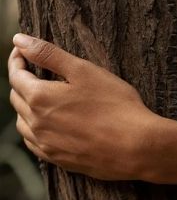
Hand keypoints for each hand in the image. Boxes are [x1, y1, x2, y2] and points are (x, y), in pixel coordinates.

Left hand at [8, 33, 156, 180]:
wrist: (137, 147)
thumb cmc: (116, 106)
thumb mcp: (84, 71)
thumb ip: (49, 54)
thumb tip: (19, 40)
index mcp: (40, 98)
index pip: (16, 75)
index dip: (17, 59)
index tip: (22, 50)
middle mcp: (37, 123)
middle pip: (16, 99)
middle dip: (22, 81)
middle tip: (34, 70)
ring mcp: (47, 145)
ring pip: (23, 123)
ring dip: (26, 107)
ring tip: (40, 98)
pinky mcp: (59, 160)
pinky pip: (34, 144)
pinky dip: (34, 130)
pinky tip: (46, 126)